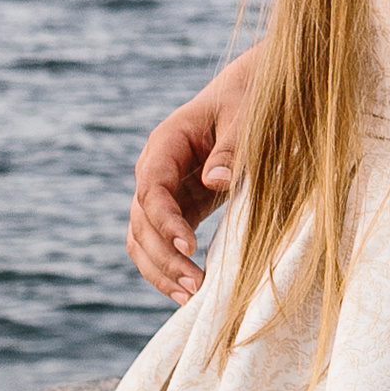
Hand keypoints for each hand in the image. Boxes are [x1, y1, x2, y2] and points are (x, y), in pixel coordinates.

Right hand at [126, 49, 254, 303]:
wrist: (249, 93)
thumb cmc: (247, 100)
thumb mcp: (245, 117)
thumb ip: (231, 148)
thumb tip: (215, 180)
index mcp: (165, 143)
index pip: (151, 188)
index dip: (164, 220)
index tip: (188, 246)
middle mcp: (154, 170)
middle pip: (140, 221)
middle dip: (163, 256)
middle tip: (195, 284)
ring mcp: (162, 192)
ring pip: (141, 239)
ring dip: (161, 270)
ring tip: (192, 297)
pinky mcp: (178, 208)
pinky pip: (160, 244)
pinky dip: (169, 268)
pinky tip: (191, 291)